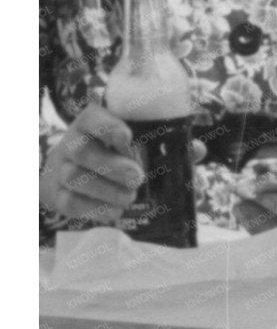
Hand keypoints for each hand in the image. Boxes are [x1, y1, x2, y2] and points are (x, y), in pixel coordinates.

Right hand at [39, 105, 143, 222]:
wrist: (69, 170)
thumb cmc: (108, 149)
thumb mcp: (121, 138)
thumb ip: (139, 141)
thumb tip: (168, 153)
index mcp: (89, 124)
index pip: (92, 119)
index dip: (107, 127)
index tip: (126, 137)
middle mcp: (70, 144)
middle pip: (82, 151)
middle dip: (111, 165)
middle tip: (137, 177)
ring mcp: (60, 170)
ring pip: (74, 177)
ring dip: (106, 190)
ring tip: (130, 196)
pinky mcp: (56, 195)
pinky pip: (70, 202)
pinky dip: (95, 208)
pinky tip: (115, 210)